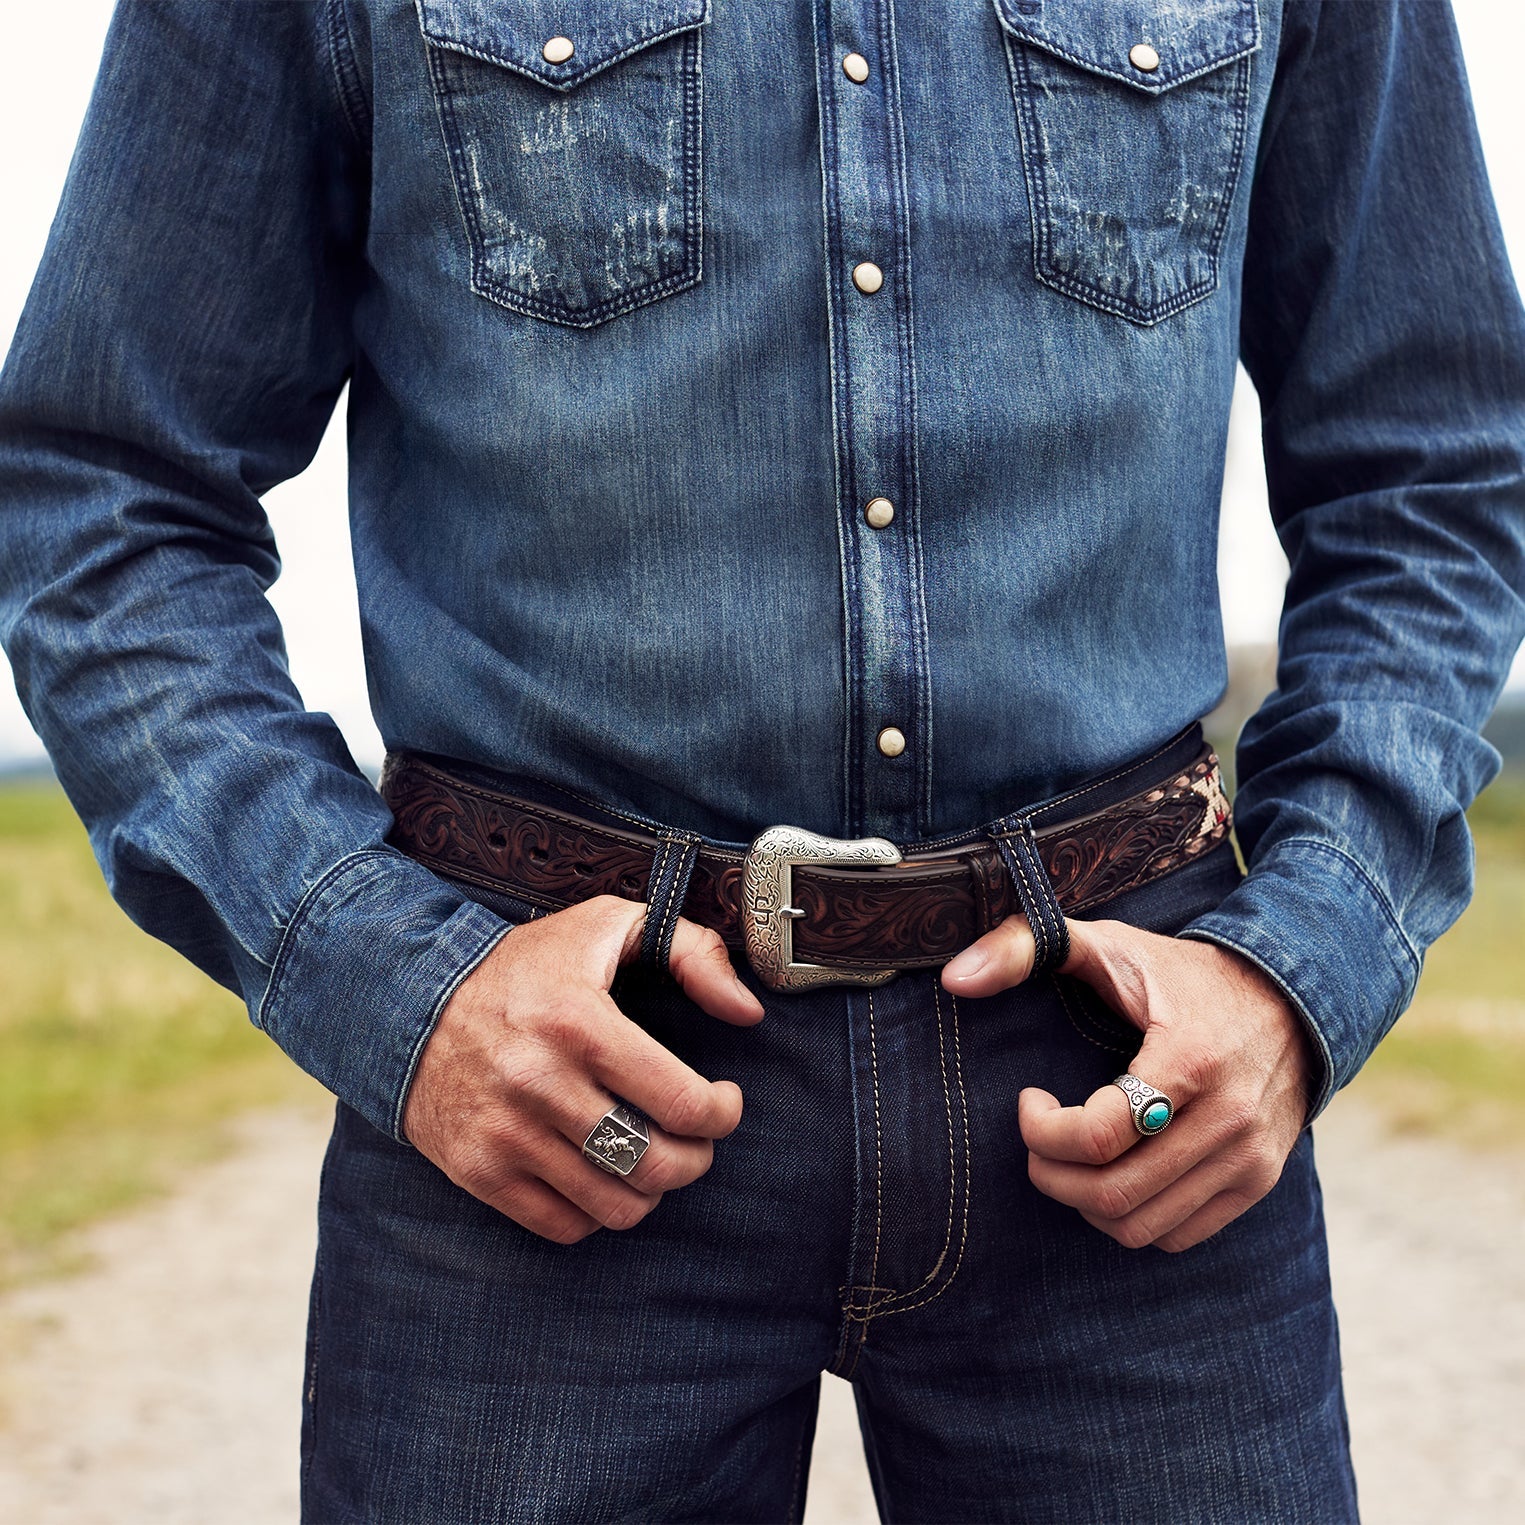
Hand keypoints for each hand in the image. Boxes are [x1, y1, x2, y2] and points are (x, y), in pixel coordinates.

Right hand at [402, 895, 763, 1243]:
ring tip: (650, 1154)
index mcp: (579, 1022)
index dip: (723, 1112)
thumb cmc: (526, 966)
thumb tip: (749, 1011)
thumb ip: (693, 952)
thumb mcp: (608, 927)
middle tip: (694, 1137)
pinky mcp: (479, 1171)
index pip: (683, 1102)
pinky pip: (566, 1226)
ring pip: (617, 1205)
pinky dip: (598, 1210)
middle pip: (656, 1164)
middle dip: (696, 1158)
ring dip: (651, 1188)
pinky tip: (601, 1172)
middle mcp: (540, 1083)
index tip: (723, 1101)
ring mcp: (505, 1134)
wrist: (409, 1001)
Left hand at [941, 914, 1313, 1250]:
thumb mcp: (1110, 945)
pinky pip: (1177, 1235)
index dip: (1043, 1130)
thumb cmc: (1183, 975)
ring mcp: (1249, 1158)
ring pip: (1141, 1225)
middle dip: (1050, 1174)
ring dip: (1084, 1203)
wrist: (1292, 999)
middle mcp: (1229, 1118)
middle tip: (1037, 1139)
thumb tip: (954, 976)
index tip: (1030, 1098)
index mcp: (1190, 1059)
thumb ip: (1028, 945)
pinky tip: (1113, 1173)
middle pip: (1114, 1191)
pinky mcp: (1258, 1183)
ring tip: (1070, 1158)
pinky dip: (1129, 1218)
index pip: (1101, 1134)